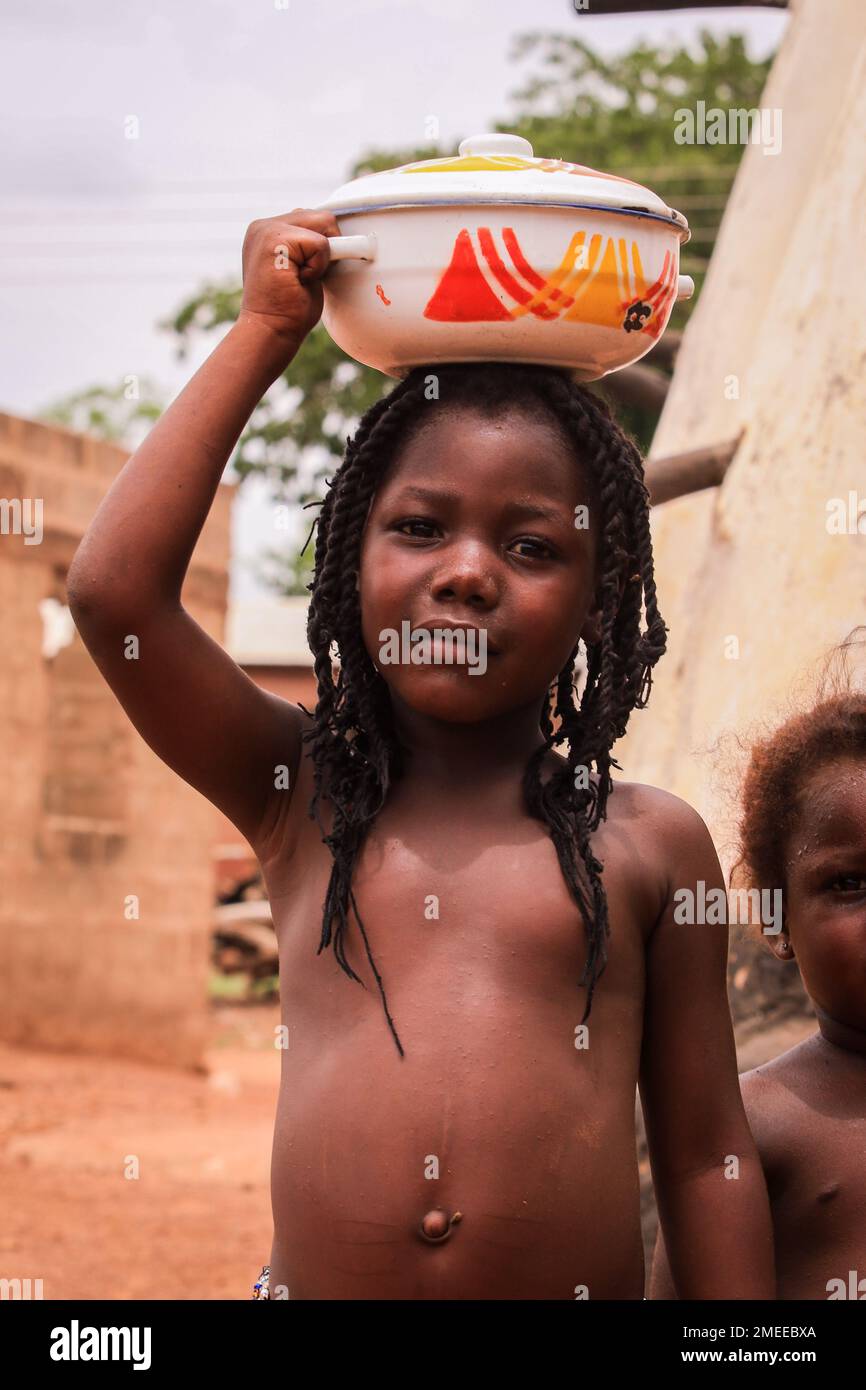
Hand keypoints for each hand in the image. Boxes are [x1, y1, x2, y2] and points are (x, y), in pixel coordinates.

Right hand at [238, 209, 341, 347]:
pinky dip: (318, 267)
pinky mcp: (275, 240)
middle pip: (322, 216)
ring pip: (324, 224)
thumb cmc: (288, 310)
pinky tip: (298, 282)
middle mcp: (263, 226)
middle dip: (326, 250)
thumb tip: (344, 236)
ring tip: (299, 279)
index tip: (306, 273)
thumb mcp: (303, 269)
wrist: (270, 332)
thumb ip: (312, 247)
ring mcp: (266, 230)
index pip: (313, 218)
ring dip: (321, 258)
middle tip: (305, 278)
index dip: (323, 247)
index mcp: (267, 231)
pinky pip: (321, 244)